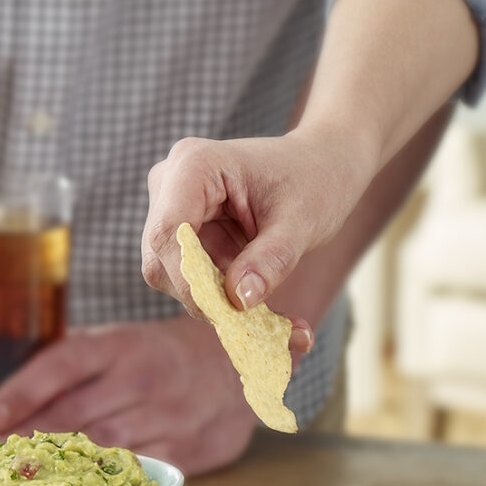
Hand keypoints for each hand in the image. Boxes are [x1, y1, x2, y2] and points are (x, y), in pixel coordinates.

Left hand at [0, 318, 282, 473]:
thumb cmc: (156, 355)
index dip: (23, 390)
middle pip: (75, 413)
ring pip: (103, 446)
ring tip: (31, 470)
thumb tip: (9, 401)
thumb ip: (70, 364)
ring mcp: (169, 415)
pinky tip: (84, 484)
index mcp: (120, 344)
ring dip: (64, 461)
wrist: (237, 362)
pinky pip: (136, 470)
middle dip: (32, 436)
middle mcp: (144, 378)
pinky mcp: (188, 449)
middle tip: (0, 454)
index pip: (63, 364)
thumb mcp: (116, 342)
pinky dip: (106, 479)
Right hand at [141, 133, 375, 328]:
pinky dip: (220, 294)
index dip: (188, 279)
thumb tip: (239, 301)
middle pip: (162, 256)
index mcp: (194, 165)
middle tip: (254, 321)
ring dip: (214, 297)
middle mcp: (170, 182)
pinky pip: (187, 273)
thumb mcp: (301, 222)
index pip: (168, 232)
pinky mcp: (181, 228)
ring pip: (170, 271)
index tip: (225, 314)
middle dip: (203, 293)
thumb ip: (270, 260)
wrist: (322, 164)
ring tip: (268, 312)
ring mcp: (171, 205)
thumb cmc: (314, 180)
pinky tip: (260, 304)